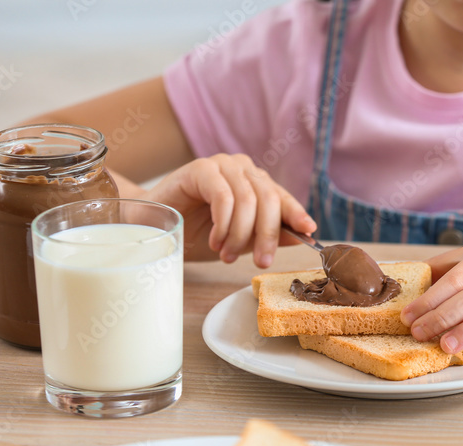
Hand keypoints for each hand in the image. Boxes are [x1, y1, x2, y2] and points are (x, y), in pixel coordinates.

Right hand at [145, 153, 315, 266]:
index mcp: (255, 183)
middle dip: (267, 235)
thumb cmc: (195, 233)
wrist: (153, 227)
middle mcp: (242, 169)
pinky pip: (223, 196)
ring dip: (240, 234)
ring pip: (248, 199)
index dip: (297, 214)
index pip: (282, 197)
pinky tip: (215, 240)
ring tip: (226, 255)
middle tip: (260, 262)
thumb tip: (302, 235)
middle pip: (269, 199)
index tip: (309, 232)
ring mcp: (222, 165)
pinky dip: (223, 223)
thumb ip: (268, 235)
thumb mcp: (238, 240)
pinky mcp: (200, 168)